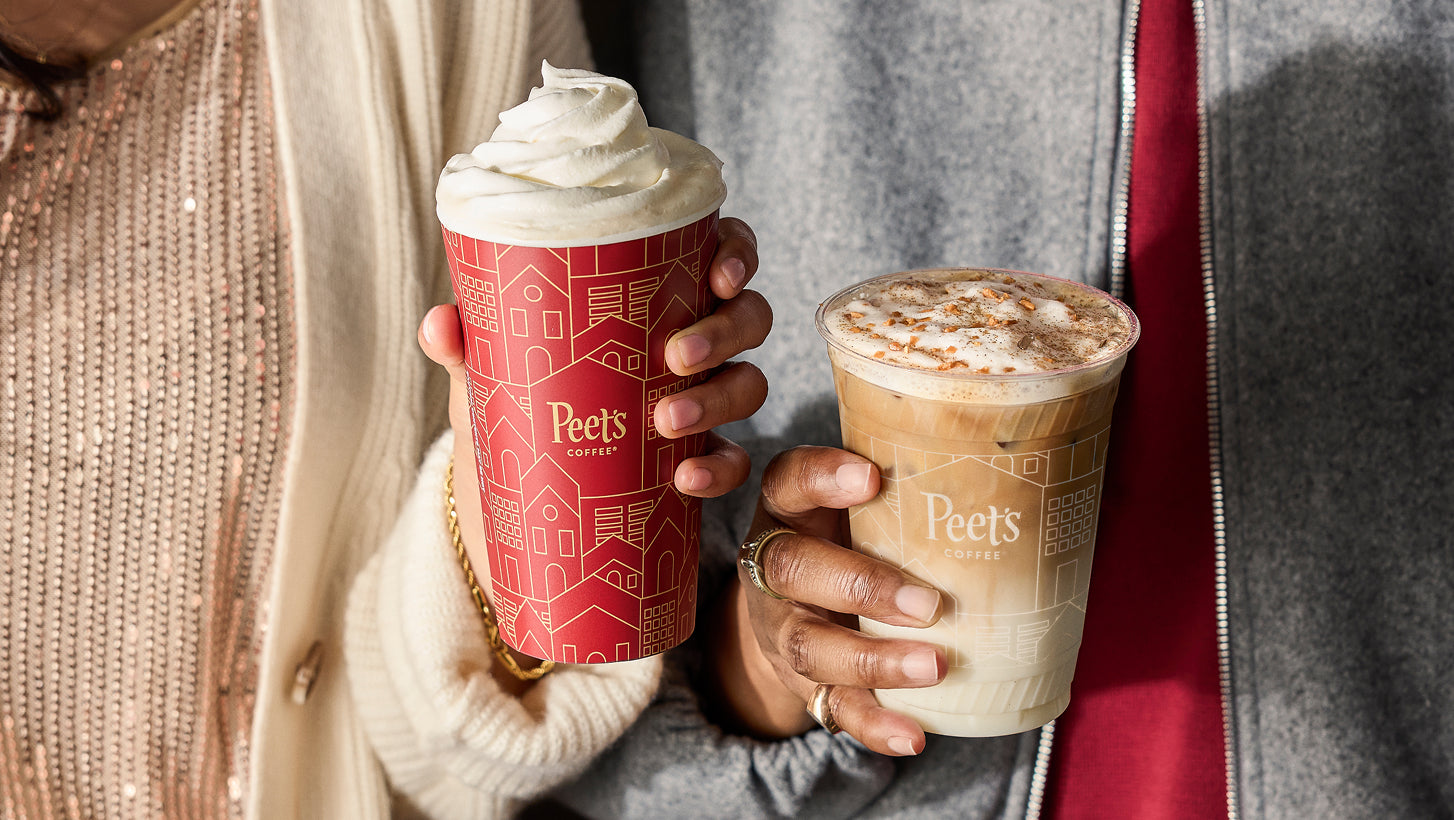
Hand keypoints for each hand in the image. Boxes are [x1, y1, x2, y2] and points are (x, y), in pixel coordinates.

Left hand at [417, 218, 770, 643]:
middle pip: (748, 317)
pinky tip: (685, 478)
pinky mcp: (698, 465)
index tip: (716, 273)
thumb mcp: (491, 376)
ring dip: (719, 397)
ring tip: (665, 420)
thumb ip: (469, 346)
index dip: (736, 254)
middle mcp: (690, 345)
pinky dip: (720, 470)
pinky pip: (733, 463)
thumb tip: (440, 322)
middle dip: (723, 330)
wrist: (515, 506)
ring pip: (750, 384)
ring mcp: (701, 404)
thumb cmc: (515, 412)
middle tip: (675, 354)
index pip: (720, 255)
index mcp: (655, 300)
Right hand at [709, 446, 945, 756]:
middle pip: (793, 570)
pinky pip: (833, 709)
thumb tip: (1006, 464)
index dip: (822, 477)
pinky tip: (913, 736)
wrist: (786, 609)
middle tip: (927, 602)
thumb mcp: (851, 502)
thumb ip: (900, 485)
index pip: (789, 480)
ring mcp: (785, 629)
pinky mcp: (805, 685)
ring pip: (810, 646)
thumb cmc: (843, 537)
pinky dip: (874, 724)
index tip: (871, 477)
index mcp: (788, 510)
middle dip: (860, 586)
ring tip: (933, 666)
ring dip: (872, 660)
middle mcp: (774, 568)